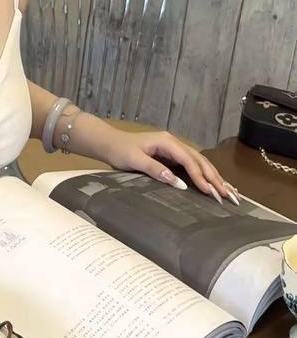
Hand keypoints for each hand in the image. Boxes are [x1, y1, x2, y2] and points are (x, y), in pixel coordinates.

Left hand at [99, 128, 240, 204]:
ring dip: (213, 176)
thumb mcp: (134, 161)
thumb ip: (156, 170)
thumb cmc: (119, 151)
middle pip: (199, 160)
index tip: (211, 191)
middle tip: (228, 195)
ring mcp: (173, 148)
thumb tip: (179, 183)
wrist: (108, 143)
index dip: (201, 176)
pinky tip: (214, 183)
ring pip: (199, 162)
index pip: (189, 160)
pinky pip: (192, 165)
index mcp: (167, 142)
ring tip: (228, 191)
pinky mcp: (171, 155)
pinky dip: (204, 174)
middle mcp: (174, 143)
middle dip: (214, 177)